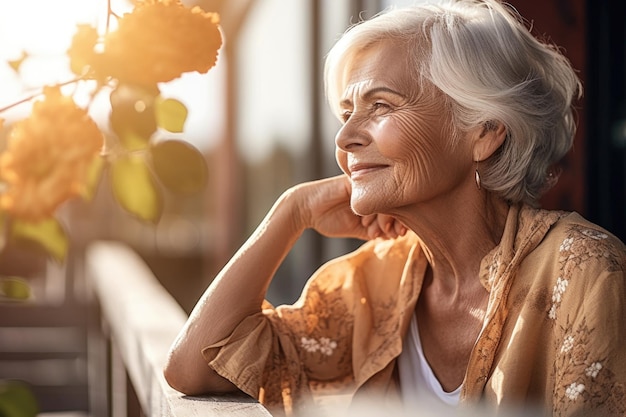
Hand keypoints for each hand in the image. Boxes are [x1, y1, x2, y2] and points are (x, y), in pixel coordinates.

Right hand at [289, 175, 406, 240]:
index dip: (401, 222)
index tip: (398, 236)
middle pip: (395, 201)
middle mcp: (371, 188)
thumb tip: (394, 236)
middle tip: (394, 235)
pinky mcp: (354, 180)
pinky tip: (368, 228)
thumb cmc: (328, 219)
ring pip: (386, 199)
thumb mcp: (356, 229)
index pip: (396, 206)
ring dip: (385, 221)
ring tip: (375, 233)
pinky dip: (375, 214)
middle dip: (397, 222)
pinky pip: (373, 194)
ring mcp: (364, 183)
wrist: (305, 209)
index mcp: (373, 197)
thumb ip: (373, 231)